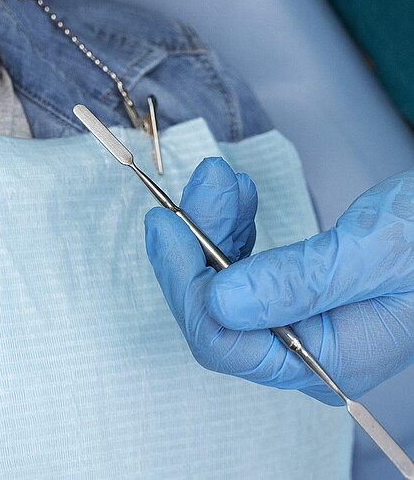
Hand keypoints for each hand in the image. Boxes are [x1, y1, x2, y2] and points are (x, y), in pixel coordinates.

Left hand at [145, 159, 413, 403]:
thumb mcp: (369, 252)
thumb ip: (298, 281)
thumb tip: (221, 300)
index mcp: (328, 359)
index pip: (224, 342)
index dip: (185, 282)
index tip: (166, 222)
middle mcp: (308, 351)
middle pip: (216, 312)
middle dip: (197, 243)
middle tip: (204, 180)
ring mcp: (302, 322)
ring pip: (225, 284)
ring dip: (214, 226)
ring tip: (226, 176)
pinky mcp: (300, 291)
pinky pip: (244, 267)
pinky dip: (233, 226)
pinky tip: (240, 194)